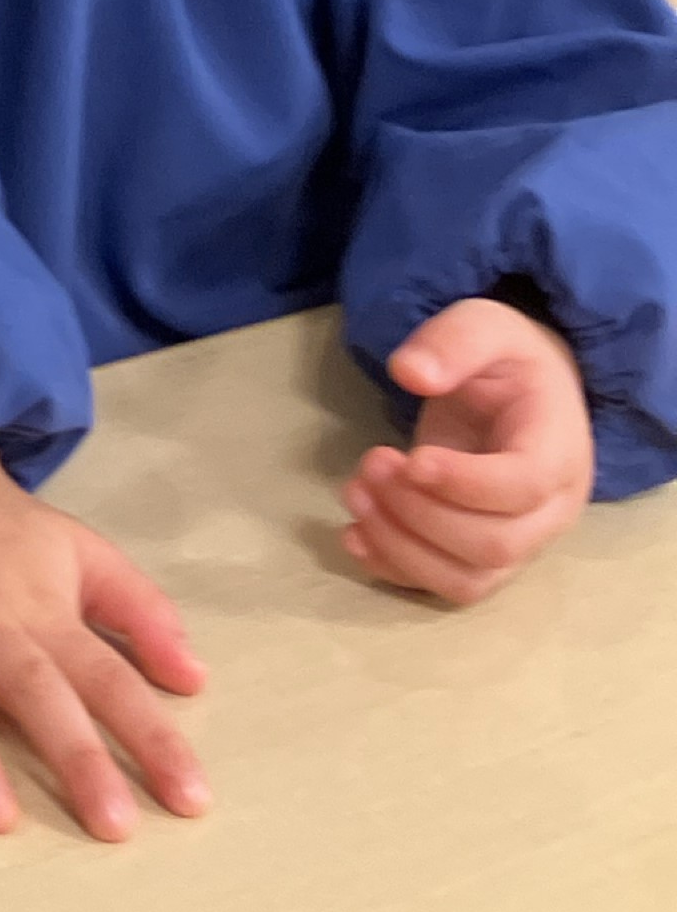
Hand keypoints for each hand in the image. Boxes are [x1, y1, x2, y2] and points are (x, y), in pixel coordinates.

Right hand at [0, 433, 210, 842]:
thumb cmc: (1, 529)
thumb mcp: (83, 551)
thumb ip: (142, 612)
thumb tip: (196, 679)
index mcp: (43, 606)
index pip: (107, 677)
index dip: (151, 735)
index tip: (190, 798)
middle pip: (33, 688)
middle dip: (75, 757)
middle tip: (113, 828)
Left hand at [341, 298, 594, 605]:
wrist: (524, 394)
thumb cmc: (508, 362)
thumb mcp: (486, 325)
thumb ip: (452, 341)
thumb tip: (410, 373)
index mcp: (559, 451)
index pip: (523, 487)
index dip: (464, 483)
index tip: (410, 458)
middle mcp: (549, 512)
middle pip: (493, 544)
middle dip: (420, 512)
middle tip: (371, 462)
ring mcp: (520, 544)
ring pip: (468, 580)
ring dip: (401, 545)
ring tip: (355, 492)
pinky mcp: (484, 558)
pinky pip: (445, 587)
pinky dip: (396, 570)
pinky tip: (353, 535)